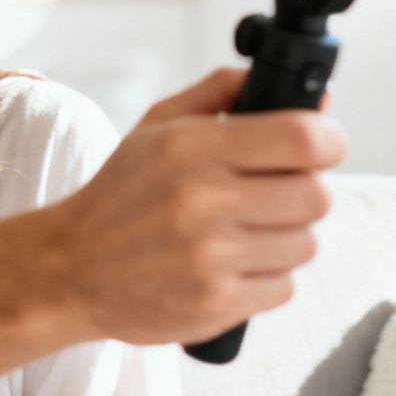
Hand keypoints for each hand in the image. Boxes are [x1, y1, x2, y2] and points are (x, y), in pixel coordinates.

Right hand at [32, 68, 344, 346]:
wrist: (67, 270)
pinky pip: (284, 286)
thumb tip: (305, 92)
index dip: (329, 139)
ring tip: (245, 232)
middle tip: (276, 192)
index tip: (323, 145)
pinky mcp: (216, 304)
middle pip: (316, 195)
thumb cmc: (118, 196)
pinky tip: (232, 265)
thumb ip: (220, 95)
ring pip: (305, 243)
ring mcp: (211, 258)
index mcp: (191, 149)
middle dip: (305, 191)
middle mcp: (203, 202)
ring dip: (286, 237)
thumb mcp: (156, 129)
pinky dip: (267, 277)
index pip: (304, 138)